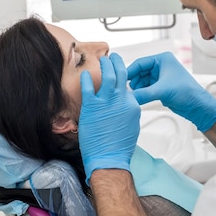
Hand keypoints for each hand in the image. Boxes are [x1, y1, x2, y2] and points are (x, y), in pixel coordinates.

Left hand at [79, 53, 140, 182]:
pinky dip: (85, 79)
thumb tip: (125, 102)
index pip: (128, 86)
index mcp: (131, 105)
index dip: (123, 78)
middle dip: (117, 63)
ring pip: (107, 76)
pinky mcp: (92, 106)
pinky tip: (84, 74)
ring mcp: (106, 102)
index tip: (119, 73)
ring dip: (105, 65)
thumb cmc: (119, 147)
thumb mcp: (132, 125)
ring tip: (102, 59)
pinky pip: (88, 87)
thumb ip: (128, 110)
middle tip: (114, 57)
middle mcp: (121, 100)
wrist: (109, 158)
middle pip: (120, 75)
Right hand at [127, 52, 215, 131]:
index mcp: (163, 59)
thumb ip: (143, 94)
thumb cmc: (188, 93)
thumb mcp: (163, 91)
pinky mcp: (160, 87)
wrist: (198, 106)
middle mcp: (161, 66)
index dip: (129, 72)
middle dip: (133, 81)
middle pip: (139, 72)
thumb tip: (128, 98)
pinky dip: (141, 93)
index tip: (120, 80)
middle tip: (126, 91)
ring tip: (133, 96)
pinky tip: (138, 99)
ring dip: (137, 88)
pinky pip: (146, 88)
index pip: (140, 63)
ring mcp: (160, 76)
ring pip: (141, 81)